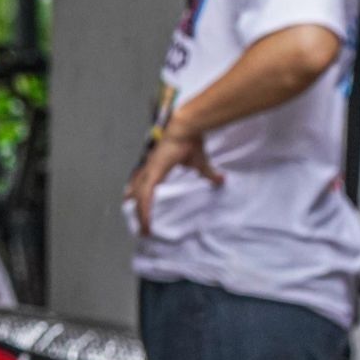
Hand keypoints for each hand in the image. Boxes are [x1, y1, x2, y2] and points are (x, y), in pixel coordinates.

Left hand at [126, 118, 221, 235]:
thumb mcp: (201, 163)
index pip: (144, 184)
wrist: (186, 129)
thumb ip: (209, 174)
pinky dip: (145, 211)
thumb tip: (222, 179)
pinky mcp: (153, 174)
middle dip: (137, 209)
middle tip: (139, 225)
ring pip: (139, 199)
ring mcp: (149, 172)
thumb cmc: (191, 141)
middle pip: (137, 193)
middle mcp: (149, 169)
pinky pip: (146, 197)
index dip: (141, 196)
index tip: (139, 205)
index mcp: (156, 166)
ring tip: (143, 229)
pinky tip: (146, 222)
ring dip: (141, 215)